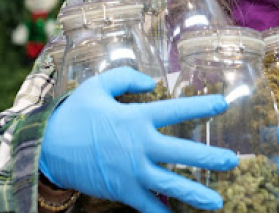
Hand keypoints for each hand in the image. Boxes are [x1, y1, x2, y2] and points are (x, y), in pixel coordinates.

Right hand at [38, 67, 237, 212]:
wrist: (47, 147)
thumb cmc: (73, 115)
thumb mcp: (96, 87)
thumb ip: (125, 79)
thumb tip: (151, 82)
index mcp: (135, 118)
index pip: (177, 110)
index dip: (202, 106)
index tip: (222, 104)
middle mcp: (140, 146)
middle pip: (184, 153)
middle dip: (211, 158)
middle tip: (231, 161)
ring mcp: (133, 171)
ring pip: (173, 185)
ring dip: (197, 195)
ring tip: (217, 202)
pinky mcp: (123, 190)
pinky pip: (149, 206)